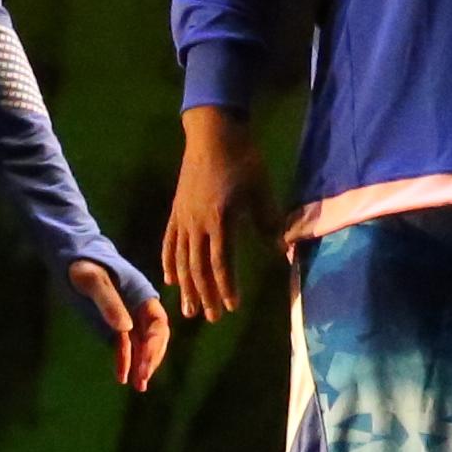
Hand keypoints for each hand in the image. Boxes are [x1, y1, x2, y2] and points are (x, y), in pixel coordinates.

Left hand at [67, 257, 172, 392]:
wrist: (71, 258)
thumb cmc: (84, 264)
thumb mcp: (93, 280)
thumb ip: (109, 302)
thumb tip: (125, 329)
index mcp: (142, 295)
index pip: (158, 324)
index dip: (154, 345)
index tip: (144, 363)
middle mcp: (139, 308)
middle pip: (154, 339)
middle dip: (150, 360)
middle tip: (142, 380)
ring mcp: (128, 317)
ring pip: (141, 346)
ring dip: (141, 365)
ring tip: (139, 386)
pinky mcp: (114, 325)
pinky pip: (124, 347)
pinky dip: (125, 362)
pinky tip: (123, 377)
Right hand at [162, 107, 254, 324]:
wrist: (212, 133)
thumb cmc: (242, 159)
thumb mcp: (261, 189)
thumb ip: (270, 221)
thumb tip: (282, 250)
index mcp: (220, 219)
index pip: (222, 262)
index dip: (226, 287)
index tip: (231, 307)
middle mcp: (197, 223)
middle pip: (199, 267)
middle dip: (205, 295)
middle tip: (210, 318)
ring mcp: (183, 218)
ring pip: (182, 259)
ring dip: (187, 287)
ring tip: (189, 310)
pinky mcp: (175, 211)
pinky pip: (169, 242)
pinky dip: (169, 262)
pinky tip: (170, 279)